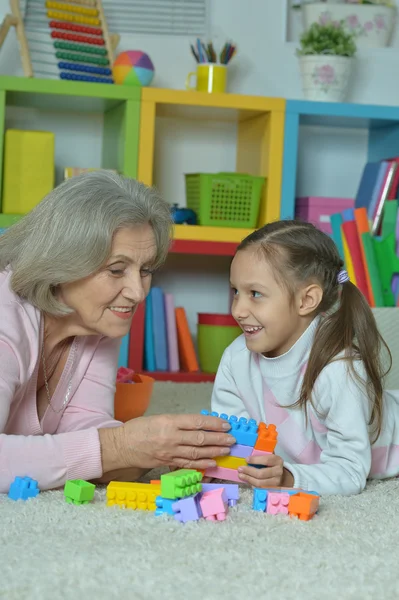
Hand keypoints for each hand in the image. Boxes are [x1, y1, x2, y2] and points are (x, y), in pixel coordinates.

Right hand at [119, 413, 235, 470]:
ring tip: (226, 449)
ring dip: (214, 451)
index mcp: (169, 422)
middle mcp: (171, 437)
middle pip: (200, 438)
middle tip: (231, 439)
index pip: (196, 422)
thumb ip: (178, 422)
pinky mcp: (168, 462)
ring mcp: (170, 451)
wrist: (122, 446)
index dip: (213, 423)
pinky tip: (213, 462)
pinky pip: (188, 463)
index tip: (225, 424)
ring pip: (197, 452)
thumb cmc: (139, 428)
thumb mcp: (159, 418)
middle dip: (218, 439)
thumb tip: (200, 424)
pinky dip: (202, 463)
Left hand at [237, 454, 293, 487]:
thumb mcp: (269, 456)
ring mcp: (276, 481)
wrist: (282, 475)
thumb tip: (249, 452)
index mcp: (277, 460)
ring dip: (248, 479)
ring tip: (240, 475)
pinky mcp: (272, 489)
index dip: (255, 460)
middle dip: (249, 471)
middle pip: (262, 473)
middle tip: (240, 469)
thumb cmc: (272, 463)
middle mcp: (278, 471)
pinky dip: (251, 483)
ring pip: (260, 482)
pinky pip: (260, 487)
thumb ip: (262, 453)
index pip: (266, 460)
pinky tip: (246, 480)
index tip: (246, 459)